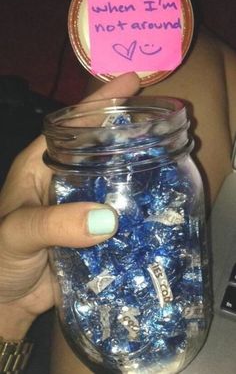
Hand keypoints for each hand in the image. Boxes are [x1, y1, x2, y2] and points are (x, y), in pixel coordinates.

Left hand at [0, 73, 139, 339]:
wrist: (6, 299)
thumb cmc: (0, 258)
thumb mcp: (17, 233)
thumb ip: (53, 224)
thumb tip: (107, 220)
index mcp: (42, 164)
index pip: (73, 123)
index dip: (101, 102)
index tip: (133, 81)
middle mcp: (64, 177)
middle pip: (101, 146)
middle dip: (128, 132)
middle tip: (162, 124)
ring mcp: (81, 202)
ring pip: (114, 177)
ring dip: (138, 170)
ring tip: (169, 160)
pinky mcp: (93, 228)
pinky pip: (121, 210)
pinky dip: (138, 205)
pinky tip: (160, 202)